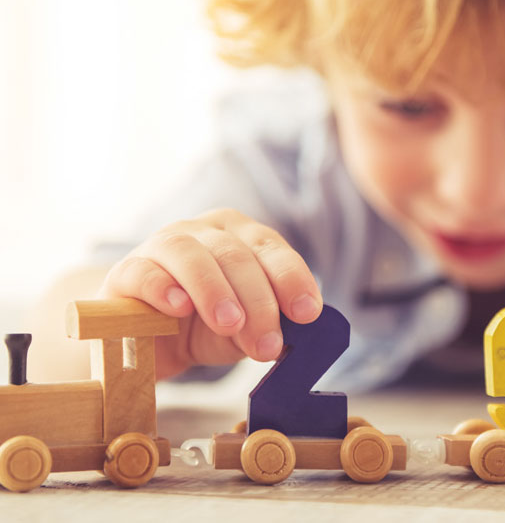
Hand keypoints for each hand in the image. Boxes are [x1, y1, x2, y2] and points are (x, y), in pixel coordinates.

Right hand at [100, 208, 321, 378]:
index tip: (307, 313)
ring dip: (215, 290)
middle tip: (267, 343)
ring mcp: (164, 244)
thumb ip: (263, 330)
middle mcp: (206, 231)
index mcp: (242, 236)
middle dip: (258, 301)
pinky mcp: (127, 269)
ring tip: (230, 324)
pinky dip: (164, 287)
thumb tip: (286, 342)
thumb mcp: (242, 331)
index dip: (291, 279)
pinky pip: (145, 271)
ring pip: (192, 255)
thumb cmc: (203, 327)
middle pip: (237, 255)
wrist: (144, 343)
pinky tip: (179, 308)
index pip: (272, 249)